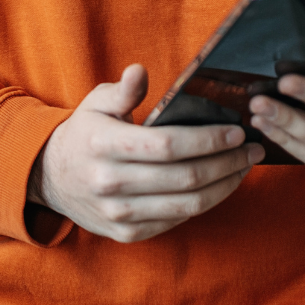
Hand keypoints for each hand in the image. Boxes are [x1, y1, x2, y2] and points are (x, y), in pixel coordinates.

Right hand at [29, 64, 262, 242]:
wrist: (51, 178)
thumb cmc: (83, 134)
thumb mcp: (95, 103)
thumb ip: (123, 90)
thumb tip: (140, 72)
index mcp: (102, 144)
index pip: (167, 145)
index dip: (207, 140)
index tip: (236, 131)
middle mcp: (110, 182)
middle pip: (185, 177)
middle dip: (227, 162)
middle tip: (253, 149)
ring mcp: (120, 212)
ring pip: (188, 204)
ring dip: (225, 186)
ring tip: (243, 167)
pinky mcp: (128, 232)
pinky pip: (177, 219)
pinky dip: (204, 203)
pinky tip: (218, 186)